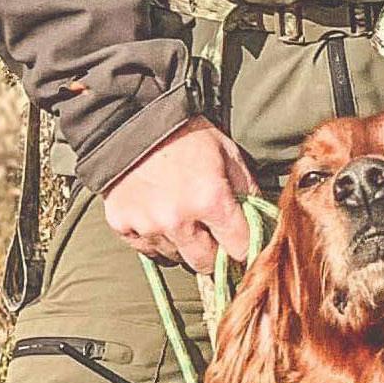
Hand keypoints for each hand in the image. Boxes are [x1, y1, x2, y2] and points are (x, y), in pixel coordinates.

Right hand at [102, 119, 256, 274]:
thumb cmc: (187, 134)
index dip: (245, 249)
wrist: (132, 118)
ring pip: (175, 257)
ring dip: (183, 244)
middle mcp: (178, 219)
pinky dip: (156, 238)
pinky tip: (157, 213)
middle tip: (212, 234)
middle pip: (206, 265)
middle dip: (214, 253)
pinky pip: (147, 250)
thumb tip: (261, 225)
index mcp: (211, 200)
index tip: (242, 244)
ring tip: (180, 214)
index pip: (240, 250)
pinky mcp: (122, 225)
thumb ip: (248, 192)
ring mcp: (147, 225)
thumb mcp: (228, 154)